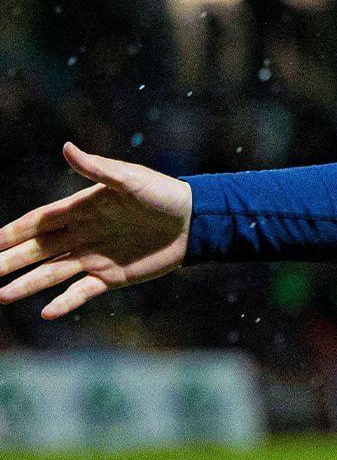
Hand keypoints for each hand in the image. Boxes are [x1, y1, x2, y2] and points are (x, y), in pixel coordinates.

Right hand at [0, 143, 191, 317]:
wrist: (196, 220)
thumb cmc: (164, 193)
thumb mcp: (131, 179)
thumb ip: (98, 168)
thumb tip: (67, 147)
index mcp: (80, 209)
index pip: (37, 222)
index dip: (11, 232)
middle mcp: (81, 234)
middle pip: (37, 249)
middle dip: (9, 260)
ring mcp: (94, 256)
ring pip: (52, 272)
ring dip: (27, 284)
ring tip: (1, 296)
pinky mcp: (112, 276)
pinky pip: (83, 291)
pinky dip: (65, 302)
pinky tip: (47, 312)